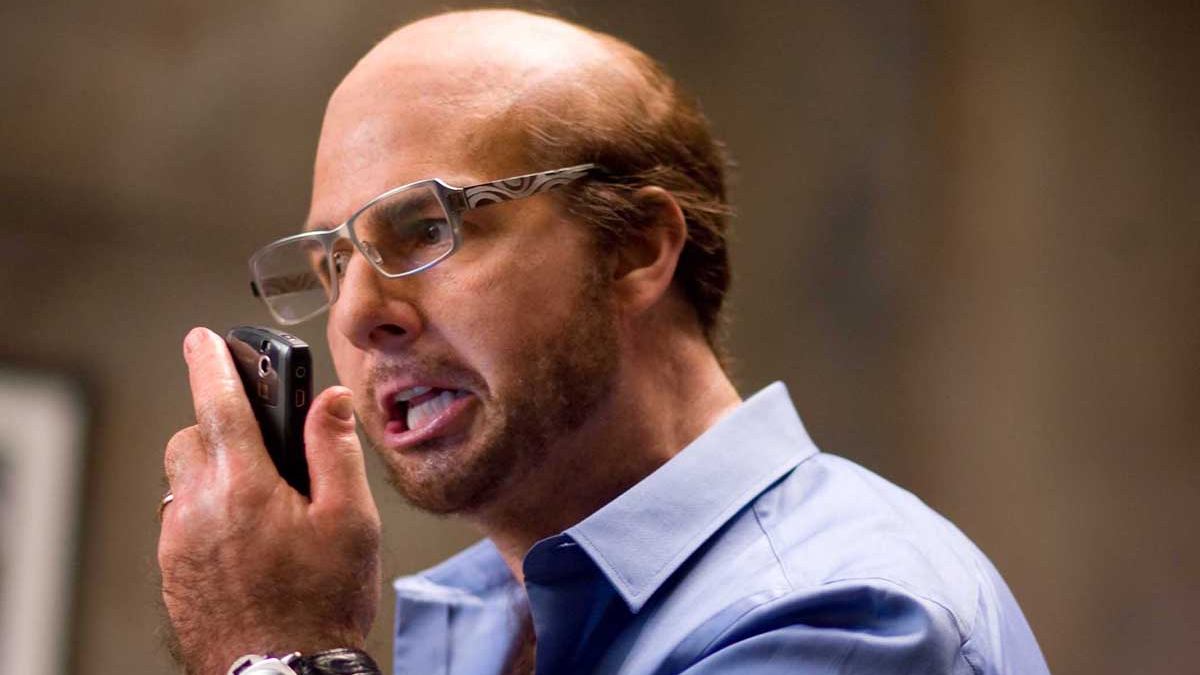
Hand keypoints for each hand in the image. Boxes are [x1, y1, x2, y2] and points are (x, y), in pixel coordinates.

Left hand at [158, 328, 380, 673]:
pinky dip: (207, 511)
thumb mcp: (350, 520)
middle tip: (263, 444)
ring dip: (214, 472)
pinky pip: (181, 519)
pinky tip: (246, 539)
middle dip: (219, 426)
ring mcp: (178, 542)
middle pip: (191, 439)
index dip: (209, 363)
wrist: (283, 671)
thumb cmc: (321, 602)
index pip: (216, 403)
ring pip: (183, 480)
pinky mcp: (173, 571)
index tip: (202, 339)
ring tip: (263, 501)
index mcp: (243, 486)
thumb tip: (329, 400)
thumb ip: (334, 450)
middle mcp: (198, 508)